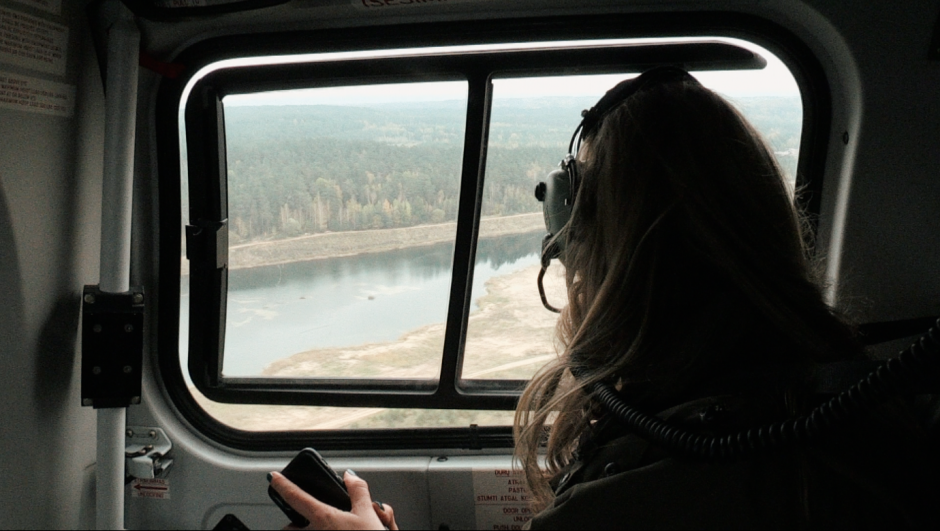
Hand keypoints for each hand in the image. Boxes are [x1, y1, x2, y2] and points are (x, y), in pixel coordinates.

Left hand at [270, 470, 398, 529]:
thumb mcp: (367, 513)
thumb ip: (358, 491)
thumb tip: (351, 477)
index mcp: (323, 518)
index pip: (295, 497)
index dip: (283, 484)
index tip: (274, 477)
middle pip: (289, 528)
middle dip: (292, 524)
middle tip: (301, 520)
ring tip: (325, 528)